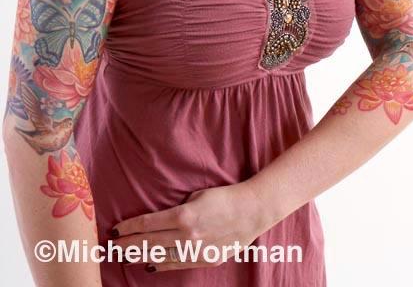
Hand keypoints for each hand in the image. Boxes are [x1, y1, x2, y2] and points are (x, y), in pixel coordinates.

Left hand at [109, 181, 272, 271]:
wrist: (251, 211)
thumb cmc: (224, 197)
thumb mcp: (197, 196)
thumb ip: (179, 209)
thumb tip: (163, 219)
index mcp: (184, 216)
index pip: (148, 224)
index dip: (129, 228)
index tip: (116, 230)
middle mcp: (187, 236)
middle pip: (149, 242)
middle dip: (128, 244)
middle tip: (112, 246)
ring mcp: (196, 251)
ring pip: (160, 256)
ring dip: (140, 256)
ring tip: (124, 256)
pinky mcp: (204, 260)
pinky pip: (177, 264)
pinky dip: (160, 264)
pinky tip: (148, 264)